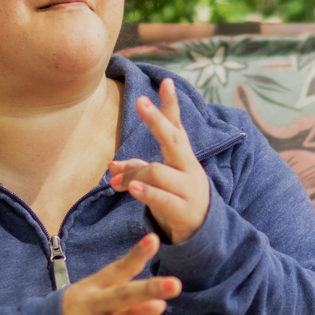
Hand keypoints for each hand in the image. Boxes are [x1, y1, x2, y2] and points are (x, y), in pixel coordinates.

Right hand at [61, 233, 181, 314]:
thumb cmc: (81, 313)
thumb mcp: (102, 303)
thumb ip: (131, 304)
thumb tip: (161, 305)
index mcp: (95, 286)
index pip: (118, 268)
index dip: (136, 255)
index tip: (154, 239)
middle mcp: (92, 304)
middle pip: (123, 295)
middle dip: (149, 289)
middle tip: (176, 285)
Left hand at [107, 77, 211, 244]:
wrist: (203, 233)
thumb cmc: (177, 198)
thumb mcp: (160, 182)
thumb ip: (137, 170)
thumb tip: (111, 166)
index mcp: (182, 157)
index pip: (177, 126)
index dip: (171, 105)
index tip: (166, 82)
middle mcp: (188, 167)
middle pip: (173, 139)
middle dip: (157, 120)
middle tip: (141, 102)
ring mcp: (188, 188)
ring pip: (158, 171)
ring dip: (134, 175)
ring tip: (116, 183)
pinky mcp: (183, 211)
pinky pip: (162, 198)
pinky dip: (146, 192)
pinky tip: (132, 188)